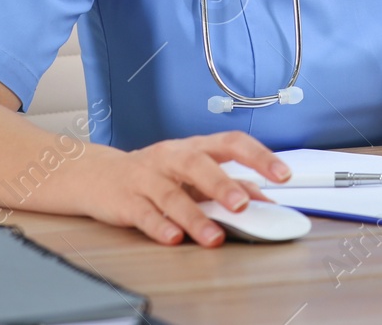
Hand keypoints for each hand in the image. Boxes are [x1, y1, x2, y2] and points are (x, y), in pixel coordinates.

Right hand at [83, 131, 288, 247]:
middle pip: (198, 165)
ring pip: (172, 195)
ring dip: (195, 217)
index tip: (283, 174)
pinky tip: (174, 237)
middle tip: (242, 205)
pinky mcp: (127, 201)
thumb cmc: (157, 173)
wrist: (98, 175)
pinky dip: (160, 226)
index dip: (258, 156)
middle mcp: (172, 157)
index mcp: (196, 147)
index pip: (231, 143)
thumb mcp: (195, 173)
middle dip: (222, 185)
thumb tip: (267, 200)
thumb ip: (231, 183)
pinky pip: (145, 214)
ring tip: (214, 237)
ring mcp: (148, 178)